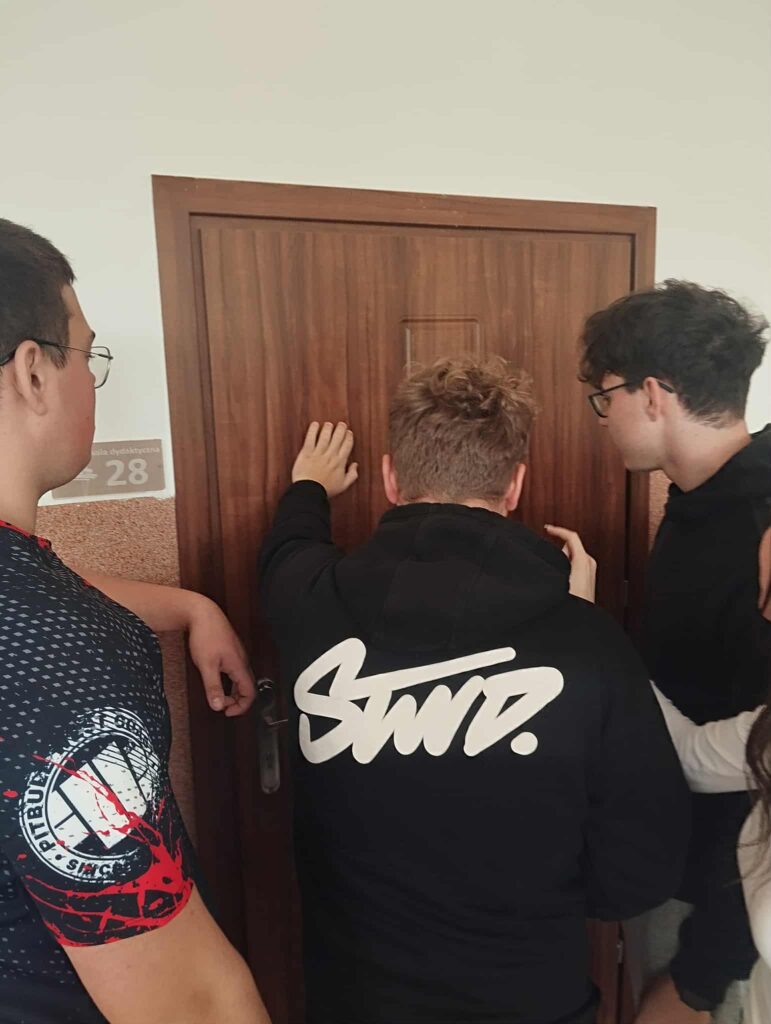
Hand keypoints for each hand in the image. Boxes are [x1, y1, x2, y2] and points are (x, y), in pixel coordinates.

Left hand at [187, 596, 256, 715]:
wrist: (203, 613)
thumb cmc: (206, 634)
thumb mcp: (206, 665)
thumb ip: (213, 687)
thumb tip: (218, 705)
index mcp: (239, 665)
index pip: (249, 692)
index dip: (241, 706)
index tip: (228, 712)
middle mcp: (242, 660)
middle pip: (247, 687)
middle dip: (237, 700)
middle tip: (222, 705)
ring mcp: (238, 654)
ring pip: (241, 678)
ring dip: (233, 690)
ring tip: (219, 695)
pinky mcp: (232, 650)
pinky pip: (236, 670)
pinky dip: (230, 681)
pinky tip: (218, 679)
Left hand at [292, 421, 357, 497]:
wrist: (310, 491)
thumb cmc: (326, 489)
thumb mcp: (343, 485)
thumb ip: (352, 475)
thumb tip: (355, 465)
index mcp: (340, 462)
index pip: (347, 445)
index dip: (348, 437)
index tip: (348, 432)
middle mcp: (330, 455)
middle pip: (337, 438)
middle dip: (340, 429)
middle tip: (341, 424)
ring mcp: (318, 453)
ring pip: (325, 436)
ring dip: (327, 428)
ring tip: (328, 424)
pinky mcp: (307, 453)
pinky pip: (310, 439)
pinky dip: (313, 431)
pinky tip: (315, 425)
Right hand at [544, 525, 596, 602]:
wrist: (582, 617)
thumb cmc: (575, 600)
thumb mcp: (562, 577)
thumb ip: (559, 560)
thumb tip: (555, 550)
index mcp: (584, 560)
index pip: (571, 537)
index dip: (558, 530)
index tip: (548, 528)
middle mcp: (589, 563)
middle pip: (571, 546)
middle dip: (559, 549)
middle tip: (549, 558)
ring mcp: (590, 570)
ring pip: (572, 556)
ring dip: (562, 559)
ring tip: (554, 572)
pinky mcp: (588, 578)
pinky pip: (574, 564)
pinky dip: (566, 566)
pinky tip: (560, 578)